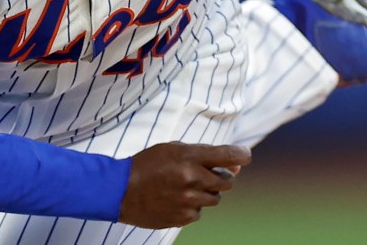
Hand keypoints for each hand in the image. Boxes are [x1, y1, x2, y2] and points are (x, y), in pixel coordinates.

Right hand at [118, 141, 250, 228]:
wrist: (120, 190)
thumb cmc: (148, 164)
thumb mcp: (173, 149)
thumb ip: (203, 154)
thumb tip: (236, 165)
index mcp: (190, 156)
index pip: (229, 155)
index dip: (242, 155)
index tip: (245, 156)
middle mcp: (192, 178)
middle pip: (227, 181)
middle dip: (220, 177)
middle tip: (203, 175)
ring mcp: (188, 200)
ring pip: (215, 199)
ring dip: (206, 192)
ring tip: (185, 187)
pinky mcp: (183, 217)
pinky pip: (199, 212)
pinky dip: (192, 207)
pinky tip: (176, 200)